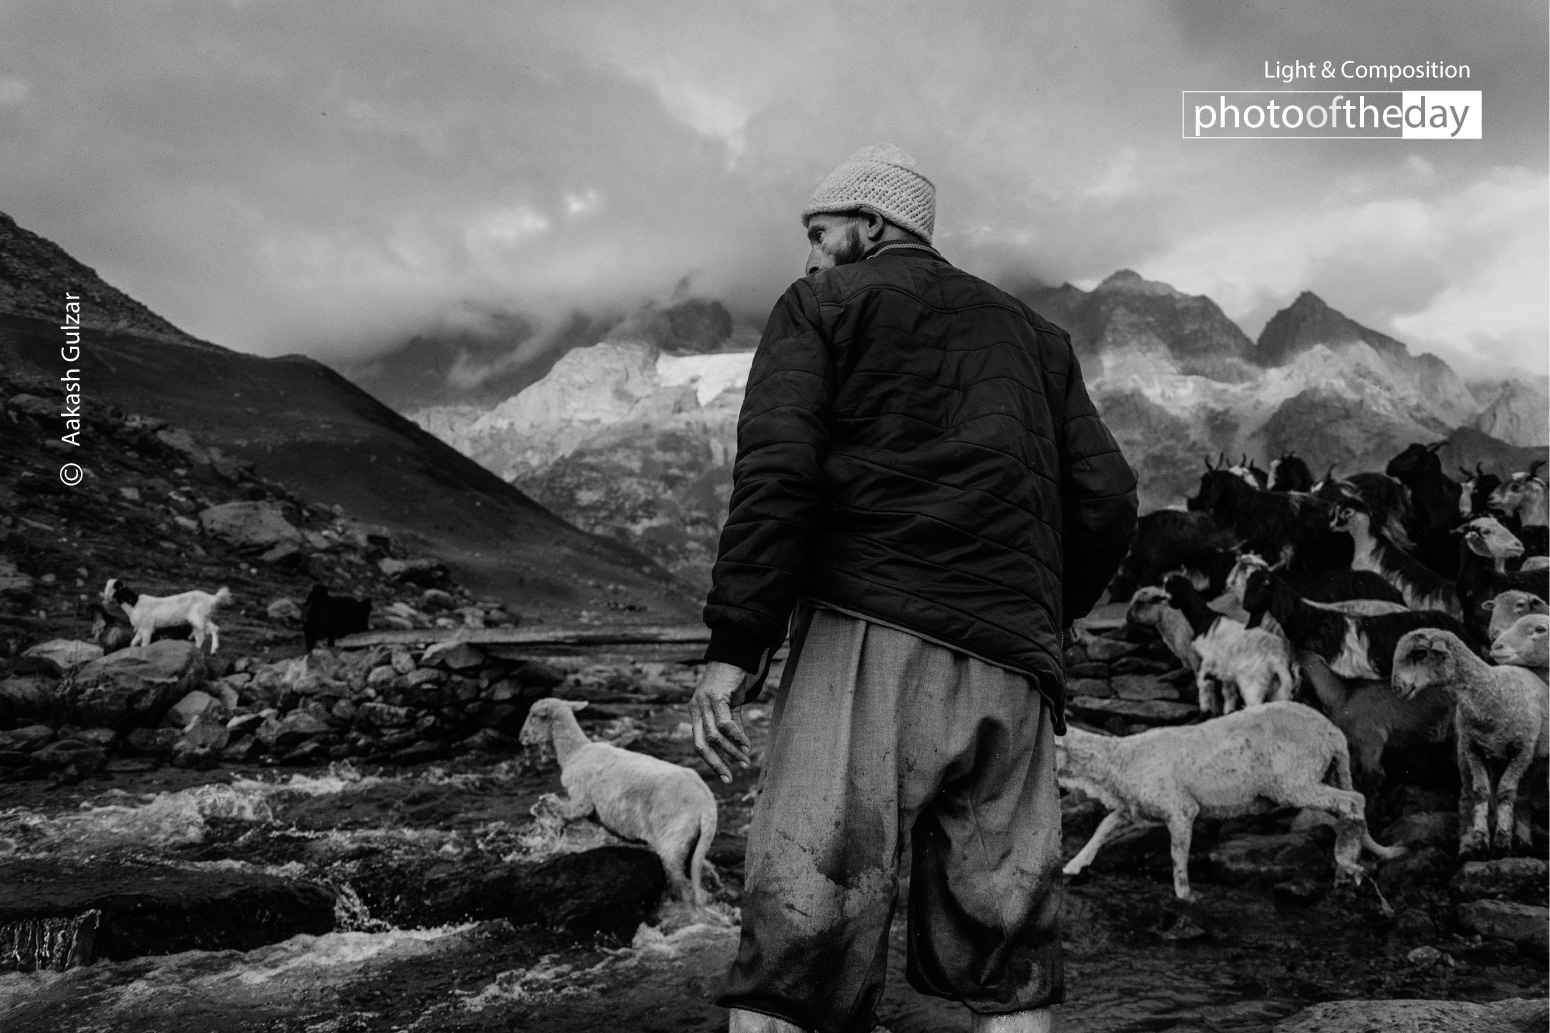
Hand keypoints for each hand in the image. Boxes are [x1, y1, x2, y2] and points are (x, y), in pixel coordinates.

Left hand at [690, 660, 752, 782]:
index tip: (726, 776)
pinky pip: (724, 724)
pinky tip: (745, 743)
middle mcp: (695, 709)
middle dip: (715, 763)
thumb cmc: (731, 680)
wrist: (734, 654)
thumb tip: (741, 748)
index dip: (712, 761)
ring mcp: (703, 703)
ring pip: (714, 736)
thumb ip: (733, 726)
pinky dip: (736, 736)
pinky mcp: (715, 697)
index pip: (699, 743)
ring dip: (731, 751)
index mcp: (696, 713)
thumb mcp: (731, 706)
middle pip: (700, 745)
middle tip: (730, 777)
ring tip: (745, 759)